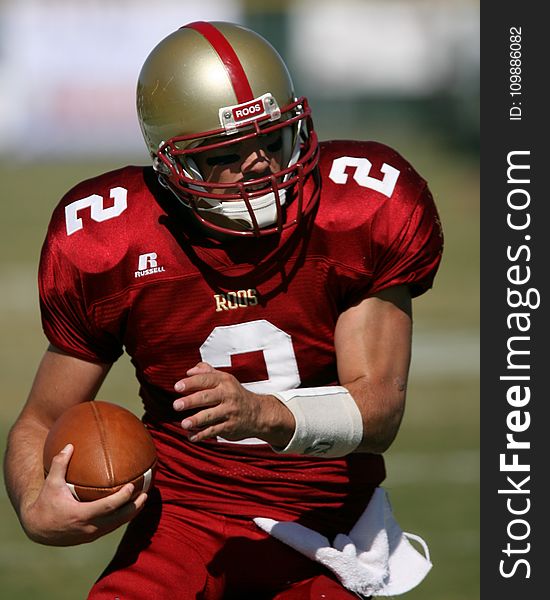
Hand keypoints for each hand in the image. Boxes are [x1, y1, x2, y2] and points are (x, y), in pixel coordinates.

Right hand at [21, 444, 146, 545]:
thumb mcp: (50, 484)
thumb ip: (60, 464)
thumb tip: (69, 445)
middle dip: (135, 506)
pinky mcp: (92, 536)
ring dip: (132, 512)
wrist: (37, 529)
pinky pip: (112, 526)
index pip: (108, 507)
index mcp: (81, 515)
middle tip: (147, 493)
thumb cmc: (45, 504)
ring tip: (144, 498)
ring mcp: (91, 534)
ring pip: (117, 524)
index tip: (133, 486)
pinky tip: (129, 506)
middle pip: (119, 519)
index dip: (122, 498)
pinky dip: (122, 517)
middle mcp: (89, 528)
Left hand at [173, 362, 293, 445]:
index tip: (177, 387)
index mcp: (224, 381)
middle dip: (191, 401)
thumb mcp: (225, 379)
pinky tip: (191, 436)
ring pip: (211, 416)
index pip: (206, 380)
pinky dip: (202, 434)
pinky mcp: (230, 427)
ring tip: (184, 423)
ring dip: (196, 420)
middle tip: (176, 405)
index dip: (191, 383)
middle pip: (207, 397)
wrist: (258, 413)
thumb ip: (206, 372)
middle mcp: (227, 395)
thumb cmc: (235, 394)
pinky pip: (215, 431)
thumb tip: (189, 371)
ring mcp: (229, 412)